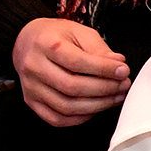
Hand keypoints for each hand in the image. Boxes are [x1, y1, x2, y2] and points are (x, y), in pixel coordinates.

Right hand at [13, 18, 131, 126]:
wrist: (26, 42)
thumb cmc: (56, 36)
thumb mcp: (79, 32)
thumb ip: (99, 49)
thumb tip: (118, 64)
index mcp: (45, 44)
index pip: (76, 62)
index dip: (104, 69)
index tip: (124, 71)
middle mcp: (34, 67)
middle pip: (72, 87)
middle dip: (104, 89)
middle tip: (124, 85)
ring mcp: (30, 87)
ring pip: (66, 106)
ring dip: (97, 105)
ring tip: (116, 97)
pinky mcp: (31, 102)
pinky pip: (57, 118)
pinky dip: (80, 118)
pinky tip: (96, 108)